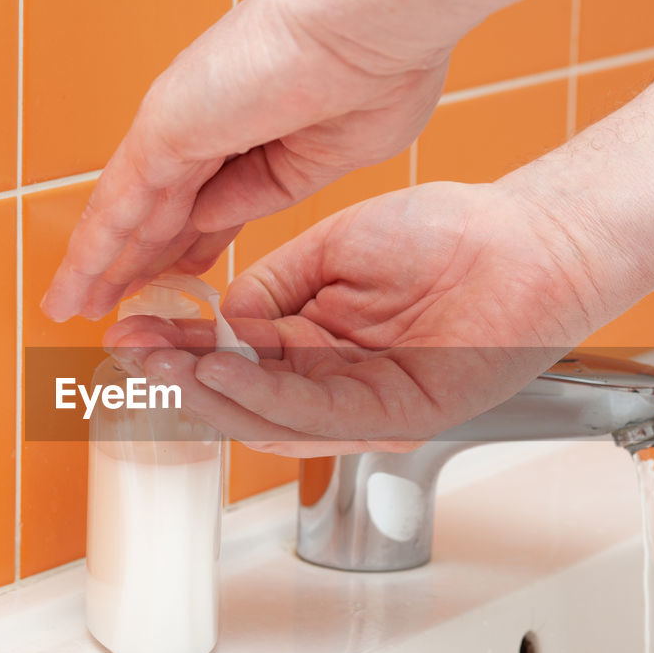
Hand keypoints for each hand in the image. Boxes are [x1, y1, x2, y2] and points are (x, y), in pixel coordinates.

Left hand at [41, 0, 461, 322]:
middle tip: (110, 301)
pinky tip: (74, 288)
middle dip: (136, 261)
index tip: (177, 274)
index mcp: (257, 132)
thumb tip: (213, 222)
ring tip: (74, 306)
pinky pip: (118, 207)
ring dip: (100, 265)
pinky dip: (93, 252)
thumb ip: (269, 192)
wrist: (377, 28)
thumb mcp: (327, 161)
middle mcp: (210, 124)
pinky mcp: (163, 133)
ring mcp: (181, 128)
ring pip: (130, 214)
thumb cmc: (379, 72)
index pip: (210, 203)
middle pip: (161, 211)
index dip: (189, 244)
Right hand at [104, 181, 611, 455]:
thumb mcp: (334, 250)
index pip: (233, 358)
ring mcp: (365, 405)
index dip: (180, 351)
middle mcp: (335, 383)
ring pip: (269, 415)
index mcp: (317, 346)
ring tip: (159, 371)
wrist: (525, 240)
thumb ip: (274, 287)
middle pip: (241, 397)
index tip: (130, 336)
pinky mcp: (397, 416)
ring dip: (208, 396)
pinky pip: (318, 413)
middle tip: (127, 362)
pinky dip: (264, 396)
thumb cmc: (446, 235)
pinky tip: (221, 375)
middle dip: (179, 380)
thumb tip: (224, 319)